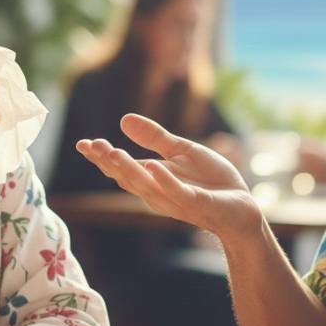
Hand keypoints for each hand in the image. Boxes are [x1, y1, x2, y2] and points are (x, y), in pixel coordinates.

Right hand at [76, 113, 261, 238]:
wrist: (243, 206)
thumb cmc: (211, 181)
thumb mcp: (182, 151)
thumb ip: (155, 138)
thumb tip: (124, 119)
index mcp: (152, 179)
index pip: (120, 169)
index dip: (100, 158)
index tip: (82, 144)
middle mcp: (157, 192)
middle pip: (126, 178)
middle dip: (107, 162)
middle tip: (91, 145)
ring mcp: (175, 200)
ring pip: (146, 186)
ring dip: (128, 170)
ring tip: (112, 152)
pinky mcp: (196, 203)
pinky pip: (177, 193)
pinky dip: (164, 180)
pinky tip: (154, 166)